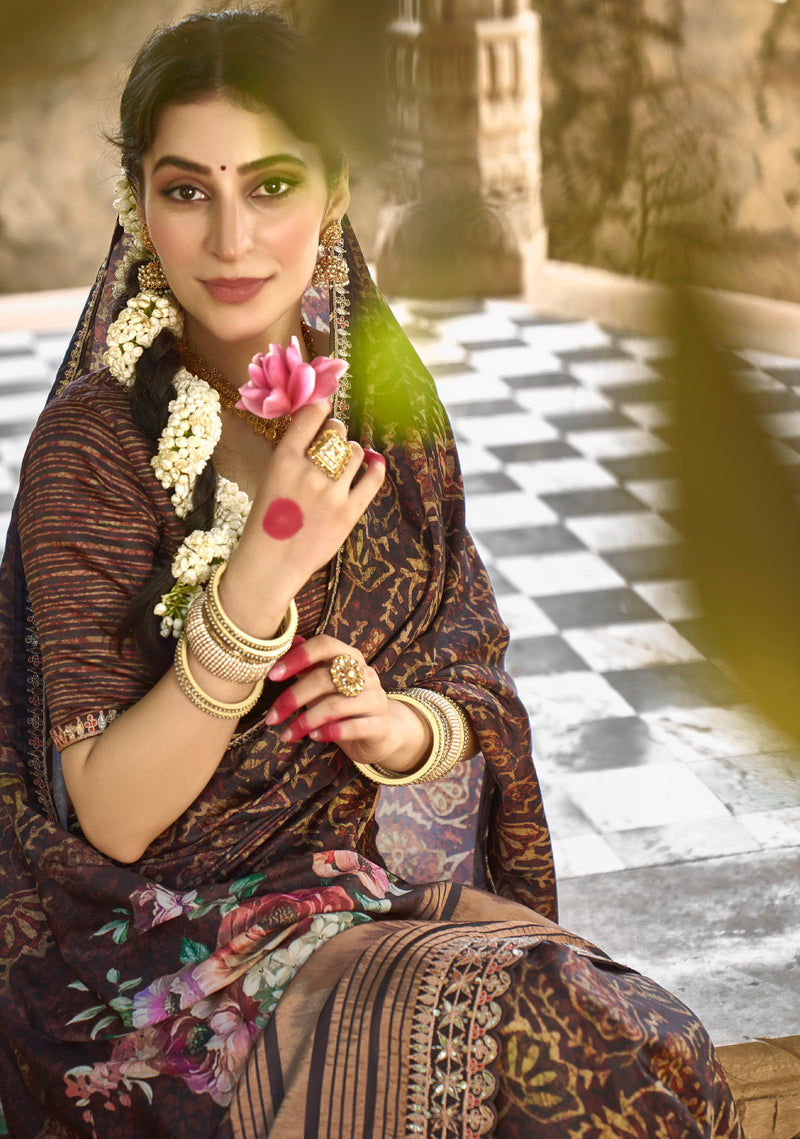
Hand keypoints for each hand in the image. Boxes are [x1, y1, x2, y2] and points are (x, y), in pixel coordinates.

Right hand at [222, 400, 385, 634]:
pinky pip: (373, 479)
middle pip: (337, 431)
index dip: (321, 410)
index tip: (324, 414)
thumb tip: (319, 427)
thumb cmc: (267, 521)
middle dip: (336, 435)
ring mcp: (332, 492)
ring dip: (352, 453)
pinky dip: (376, 467)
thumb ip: (292, 454)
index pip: (312, 415)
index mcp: (284, 459)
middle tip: (332, 446)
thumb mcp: (270, 478)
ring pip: (355, 452)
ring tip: (345, 464)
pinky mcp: (349, 512)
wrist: (271, 563)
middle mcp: (309, 472)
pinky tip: (374, 464)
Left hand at [265, 636, 430, 773]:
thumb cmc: (345, 705)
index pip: (324, 645)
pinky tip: (313, 737)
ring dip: (305, 721)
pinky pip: (351, 727)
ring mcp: (375, 699)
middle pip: (323, 678)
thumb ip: (310, 665)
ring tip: (287, 734)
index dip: (297, 657)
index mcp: (351, 657)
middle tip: (271, 718)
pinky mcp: (379, 725)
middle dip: (293, 699)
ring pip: (335, 705)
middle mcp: (366, 674)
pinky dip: (328, 732)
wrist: (379, 733)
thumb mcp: (325, 685)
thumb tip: (293, 639)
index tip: (272, 676)